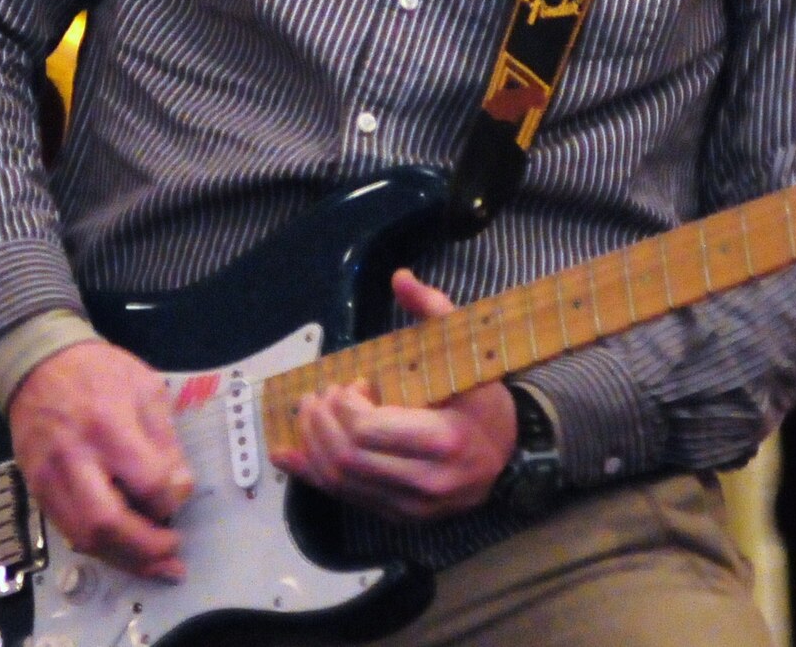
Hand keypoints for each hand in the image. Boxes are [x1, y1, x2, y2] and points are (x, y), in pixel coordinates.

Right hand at [6, 339, 194, 579]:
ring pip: (83, 538)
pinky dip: (98, 547)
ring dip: (122, 558)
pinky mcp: (36, 489)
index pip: (147, 484)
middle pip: (106, 524)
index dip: (170, 500)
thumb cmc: (99, 371)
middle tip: (171, 553)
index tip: (179, 496)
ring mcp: (49, 478)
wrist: (38, 363)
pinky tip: (121, 548)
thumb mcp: (146, 388)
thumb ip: (165, 441)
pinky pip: (67, 531)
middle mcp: (74, 458)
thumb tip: (178, 489)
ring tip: (152, 563)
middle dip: (144, 549)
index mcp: (108, 425)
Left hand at [272, 269, 517, 522]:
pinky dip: (310, 474)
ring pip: (340, 482)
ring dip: (311, 445)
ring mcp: (410, 506)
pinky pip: (344, 498)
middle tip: (318, 396)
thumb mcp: (469, 354)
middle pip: (348, 459)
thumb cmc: (484, 403)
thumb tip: (400, 278)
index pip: (370, 431)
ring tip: (308, 414)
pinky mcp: (397, 515)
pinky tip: (287, 454)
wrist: (508, 457)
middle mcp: (426, 481)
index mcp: (445, 439)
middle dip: (321, 423)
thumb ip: (435, 313)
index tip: (354, 383)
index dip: (347, 405)